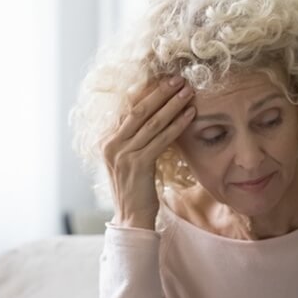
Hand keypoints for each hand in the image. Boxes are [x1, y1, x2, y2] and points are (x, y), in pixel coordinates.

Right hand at [101, 77, 195, 228]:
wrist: (131, 219)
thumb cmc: (136, 191)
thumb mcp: (131, 161)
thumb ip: (136, 142)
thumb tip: (153, 120)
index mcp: (107, 140)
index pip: (128, 109)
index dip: (147, 93)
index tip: (164, 80)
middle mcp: (111, 144)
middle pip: (139, 110)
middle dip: (160, 92)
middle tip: (178, 78)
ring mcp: (122, 153)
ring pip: (152, 122)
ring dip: (172, 104)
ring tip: (188, 91)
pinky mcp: (138, 164)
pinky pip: (161, 139)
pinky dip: (177, 125)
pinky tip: (190, 114)